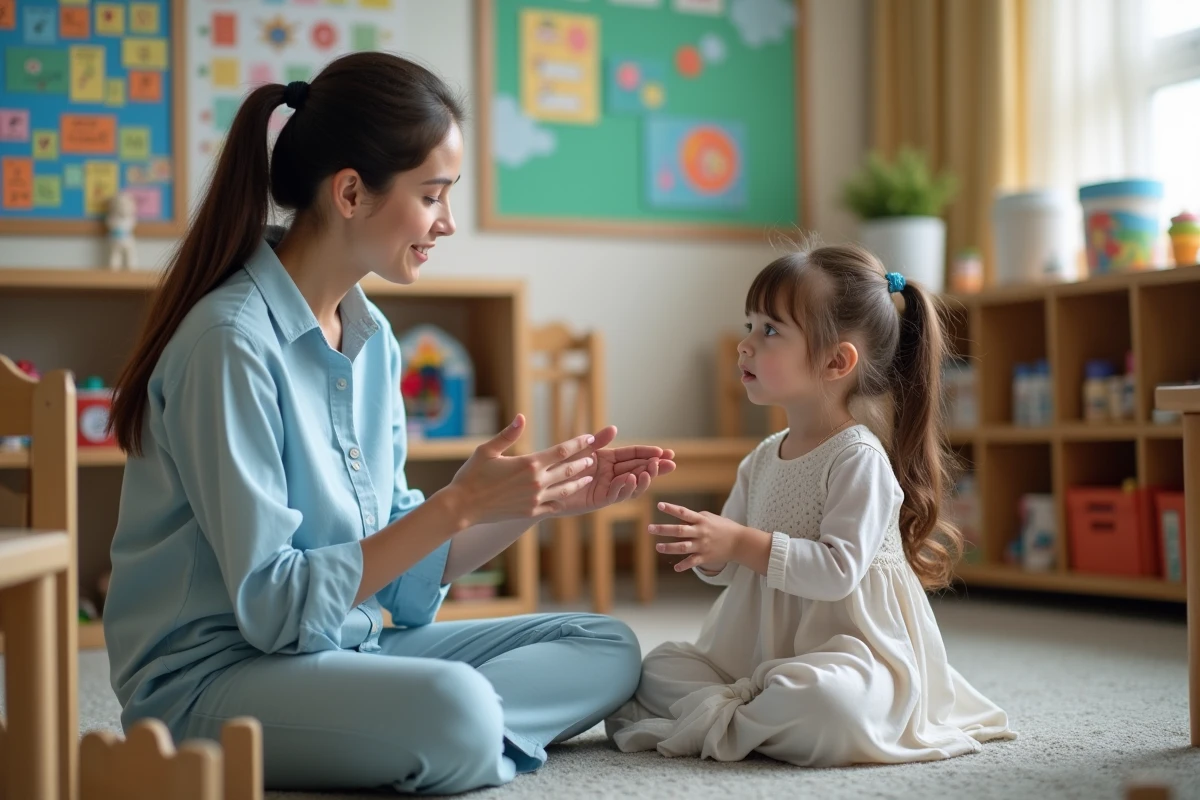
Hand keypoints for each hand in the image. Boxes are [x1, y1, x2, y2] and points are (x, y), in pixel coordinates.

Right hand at [447, 415, 596, 525]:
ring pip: (564, 489)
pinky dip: (561, 500)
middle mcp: (536, 482)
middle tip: (593, 458)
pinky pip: (552, 505)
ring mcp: (534, 499)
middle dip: (582, 462)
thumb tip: (522, 417)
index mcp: (529, 463)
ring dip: (578, 482)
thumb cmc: (472, 475)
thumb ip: (508, 434)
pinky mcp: (529, 512)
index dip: (578, 444)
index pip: (561, 451)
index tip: (590, 438)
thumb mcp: (487, 450)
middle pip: (568, 469)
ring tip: (587, 477)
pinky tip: (566, 498)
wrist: (462, 507)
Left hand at [552, 426, 676, 515]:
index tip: (666, 452)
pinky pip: (616, 494)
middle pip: (638, 469)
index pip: (634, 454)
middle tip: (670, 463)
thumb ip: (598, 441)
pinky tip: (633, 479)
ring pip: (632, 484)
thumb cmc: (559, 465)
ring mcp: (607, 487)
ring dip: (644, 478)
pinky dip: (625, 488)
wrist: (543, 485)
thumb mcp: (581, 449)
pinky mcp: (600, 500)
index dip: (650, 453)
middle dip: (655, 466)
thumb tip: (614, 428)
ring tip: (652, 470)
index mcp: (609, 459)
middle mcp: (611, 473)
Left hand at [651, 502, 750, 572]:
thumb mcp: (710, 517)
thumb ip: (694, 517)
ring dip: (669, 548)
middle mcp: (700, 532)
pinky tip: (675, 568)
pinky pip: (692, 562)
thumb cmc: (723, 527)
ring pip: (683, 547)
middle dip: (663, 530)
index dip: (671, 509)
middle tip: (650, 528)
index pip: (684, 513)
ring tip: (658, 547)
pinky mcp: (706, 557)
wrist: (740, 542)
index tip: (659, 505)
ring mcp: (702, 545)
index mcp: (701, 520)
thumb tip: (680, 517)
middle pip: (679, 531)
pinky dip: (684, 565)